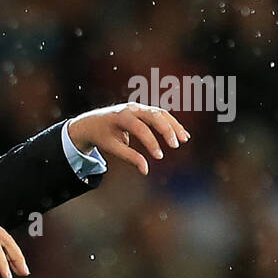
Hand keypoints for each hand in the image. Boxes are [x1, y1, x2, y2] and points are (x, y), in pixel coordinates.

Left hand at [67, 104, 190, 175]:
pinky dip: (171, 123)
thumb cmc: (102, 136)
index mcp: (122, 117)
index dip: (151, 142)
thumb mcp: (112, 148)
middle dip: (167, 130)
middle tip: (175, 146)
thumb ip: (129, 157)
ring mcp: (139, 107)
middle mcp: (132, 108)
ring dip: (174, 125)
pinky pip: (161, 115)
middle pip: (154, 116)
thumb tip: (145, 170)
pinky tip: (181, 134)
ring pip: (161, 113)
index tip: (159, 156)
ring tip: (184, 139)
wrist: (92, 122)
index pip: (140, 128)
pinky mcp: (143, 110)